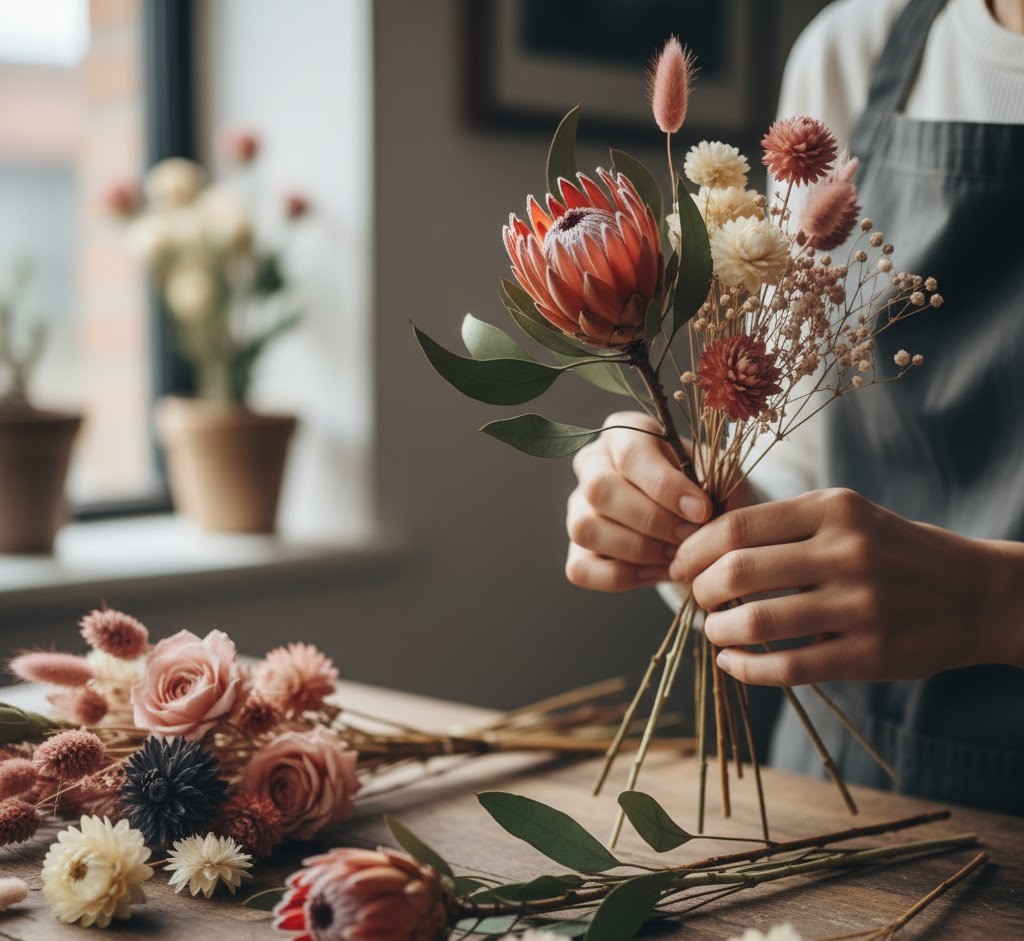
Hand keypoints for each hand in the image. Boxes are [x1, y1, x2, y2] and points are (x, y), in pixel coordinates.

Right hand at [565, 411, 712, 592]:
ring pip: (585, 528)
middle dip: (652, 521)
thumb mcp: (716, 473)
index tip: (701, 511)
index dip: (666, 486)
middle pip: (600, 490)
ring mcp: (577, 507)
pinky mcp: (574, 548)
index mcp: (623, 433)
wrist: (690, 517)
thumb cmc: (701, 487)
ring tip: (676, 556)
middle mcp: (591, 464)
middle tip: (690, 537)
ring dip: (637, 549)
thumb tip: (704, 514)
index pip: (631, 455)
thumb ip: (716, 485)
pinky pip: (581, 568)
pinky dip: (622, 577)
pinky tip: (656, 572)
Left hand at [670, 488, 1023, 685]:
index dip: (694, 549)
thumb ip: (783, 526)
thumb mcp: (845, 516)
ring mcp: (861, 606)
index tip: (680, 565)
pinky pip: (787, 667)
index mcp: (833, 509)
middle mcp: (846, 552)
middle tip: (697, 599)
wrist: (976, 593)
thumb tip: (702, 546)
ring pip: (756, 623)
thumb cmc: (892, 551)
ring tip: (714, 631)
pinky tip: (731, 662)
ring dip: (717, 631)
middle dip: (699, 590)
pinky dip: (744, 668)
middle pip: (736, 572)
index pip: (736, 526)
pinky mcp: (870, 655)